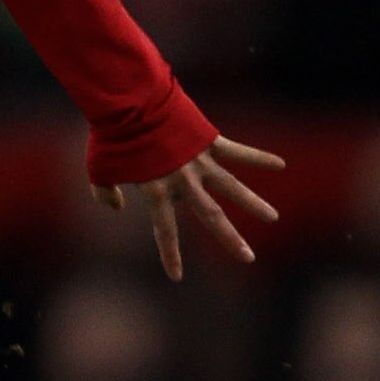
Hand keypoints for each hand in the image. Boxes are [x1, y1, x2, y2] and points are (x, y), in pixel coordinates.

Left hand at [96, 135, 284, 279]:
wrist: (130, 103)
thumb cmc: (111, 137)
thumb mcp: (98, 169)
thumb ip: (105, 192)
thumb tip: (117, 208)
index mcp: (157, 191)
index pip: (164, 230)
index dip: (170, 254)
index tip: (177, 277)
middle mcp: (183, 180)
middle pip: (211, 215)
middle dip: (230, 239)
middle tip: (248, 258)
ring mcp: (199, 161)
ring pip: (232, 187)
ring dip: (253, 203)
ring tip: (273, 217)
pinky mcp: (210, 141)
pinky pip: (239, 152)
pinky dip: (259, 157)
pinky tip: (281, 165)